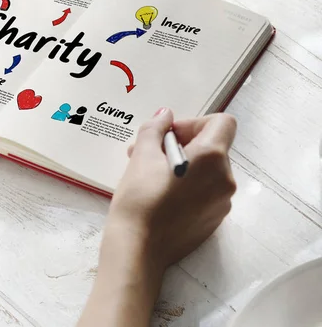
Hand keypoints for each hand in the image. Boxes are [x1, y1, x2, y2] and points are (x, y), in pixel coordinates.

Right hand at [77, 109, 236, 326]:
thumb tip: (165, 115)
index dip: (195, 122)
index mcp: (212, 158)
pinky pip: (206, 192)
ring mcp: (222, 203)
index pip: (221, 122)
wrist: (138, 248)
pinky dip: (188, 187)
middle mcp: (225, 179)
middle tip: (149, 153)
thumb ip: (155, 128)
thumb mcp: (142, 155)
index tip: (169, 136)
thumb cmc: (139, 199)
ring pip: (207, 171)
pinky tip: (161, 196)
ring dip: (184, 166)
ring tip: (151, 176)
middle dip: (183, 144)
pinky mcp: (213, 221)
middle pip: (212, 147)